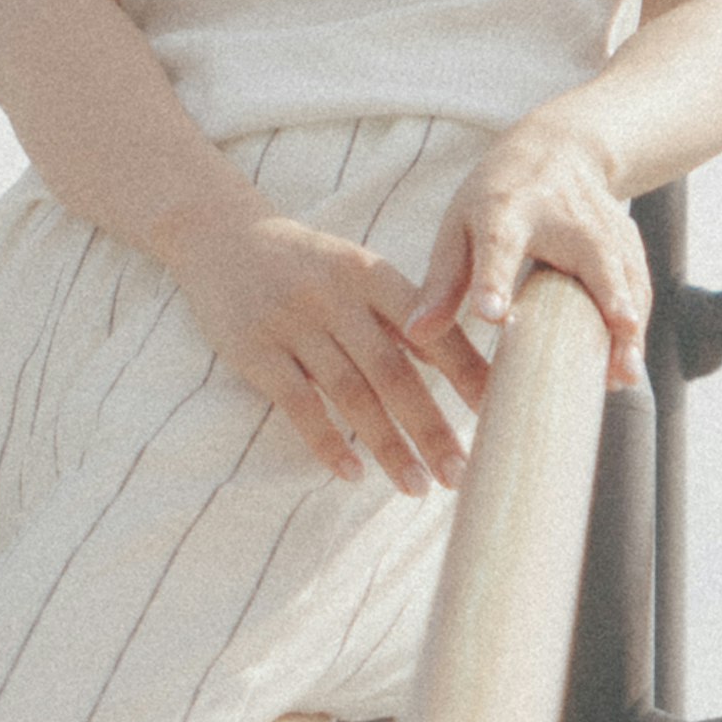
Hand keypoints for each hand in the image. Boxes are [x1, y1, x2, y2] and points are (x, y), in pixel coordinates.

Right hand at [170, 204, 478, 494]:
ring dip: (388, 446)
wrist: (223, 235)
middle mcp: (336, 296)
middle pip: (394, 371)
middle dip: (430, 426)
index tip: (499, 411)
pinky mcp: (254, 349)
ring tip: (417, 486)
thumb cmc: (310, 265)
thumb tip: (467, 368)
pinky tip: (352, 473)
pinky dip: (328, 442)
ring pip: (351, 394)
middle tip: (460, 472)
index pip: (428, 327)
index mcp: (371, 274)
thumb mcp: (358, 272)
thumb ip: (404, 313)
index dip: (465, 371)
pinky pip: (298, 404)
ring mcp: (293, 322)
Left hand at [403, 120, 650, 397]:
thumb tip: (416, 336)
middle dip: (607, 302)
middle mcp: (563, 217)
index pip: (500, 244)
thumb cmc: (498, 195)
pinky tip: (628, 363)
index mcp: (505, 210)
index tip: (492, 315)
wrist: (561, 147)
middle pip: (591, 259)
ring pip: (625, 277)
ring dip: (630, 328)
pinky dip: (638, 324)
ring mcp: (603, 226)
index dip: (494, 280)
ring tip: (624, 376)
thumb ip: (443, 281)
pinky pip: (637, 285)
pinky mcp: (627, 239)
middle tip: (613, 352)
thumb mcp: (460, 224)